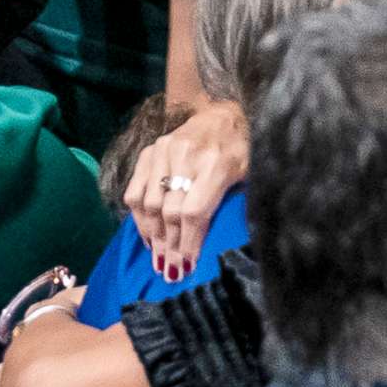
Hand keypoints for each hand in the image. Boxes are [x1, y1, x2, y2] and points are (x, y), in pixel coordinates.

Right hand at [123, 102, 248, 280]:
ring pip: (148, 204)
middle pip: (169, 212)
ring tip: (158, 259)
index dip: (188, 243)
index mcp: (215, 164)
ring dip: (152, 237)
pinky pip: (135, 191)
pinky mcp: (149, 151)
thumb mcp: (251, 174)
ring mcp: (163, 152)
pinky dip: (138, 218)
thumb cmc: (242, 149)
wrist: (222, 114)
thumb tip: (221, 245)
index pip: (193, 212)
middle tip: (171, 272)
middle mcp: (185, 156)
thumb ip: (236, 203)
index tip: (188, 266)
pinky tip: (148, 236)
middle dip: (170, 247)